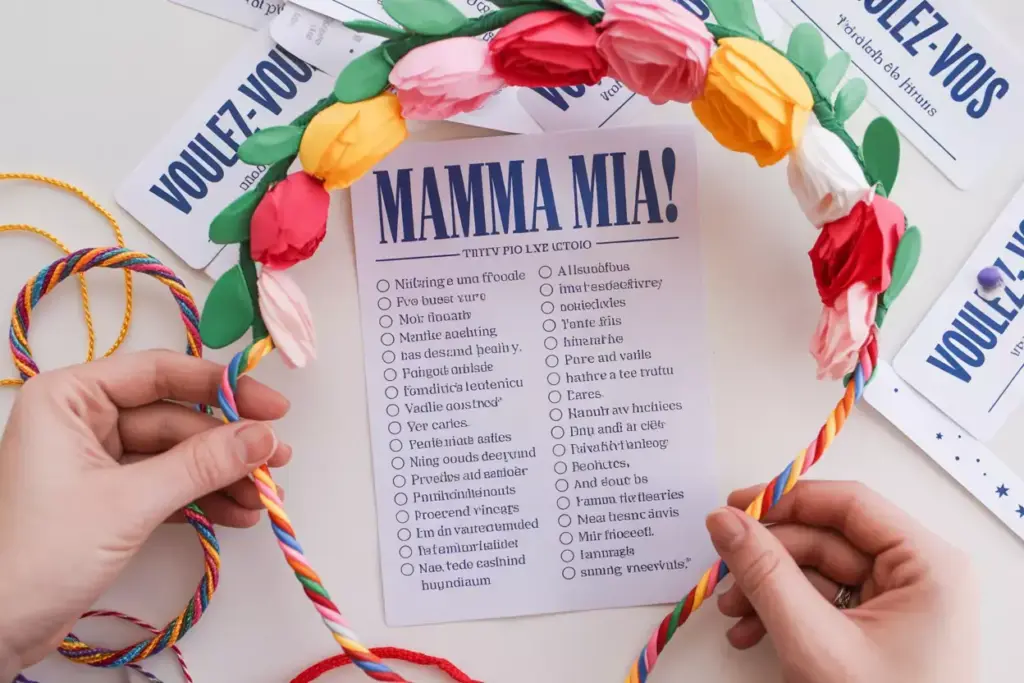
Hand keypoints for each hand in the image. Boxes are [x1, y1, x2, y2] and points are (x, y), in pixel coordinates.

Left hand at [0, 351, 291, 676]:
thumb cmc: (38, 555)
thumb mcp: (129, 503)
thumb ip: (201, 465)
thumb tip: (264, 437)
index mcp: (68, 398)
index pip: (158, 374)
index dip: (221, 387)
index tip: (272, 406)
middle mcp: (80, 420)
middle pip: (174, 417)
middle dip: (227, 444)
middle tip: (276, 460)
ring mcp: (94, 460)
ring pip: (176, 454)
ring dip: (222, 476)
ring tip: (264, 497)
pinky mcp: (106, 498)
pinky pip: (166, 485)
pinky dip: (202, 499)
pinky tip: (239, 513)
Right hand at [706, 481, 978, 682]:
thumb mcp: (815, 641)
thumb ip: (765, 573)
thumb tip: (725, 520)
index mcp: (928, 565)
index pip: (848, 504)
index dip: (787, 500)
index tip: (736, 507)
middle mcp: (920, 576)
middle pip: (827, 539)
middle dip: (768, 559)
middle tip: (723, 571)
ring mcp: (901, 605)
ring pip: (818, 572)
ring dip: (768, 589)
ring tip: (732, 614)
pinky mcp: (881, 630)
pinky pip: (824, 602)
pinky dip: (784, 612)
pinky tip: (752, 632)